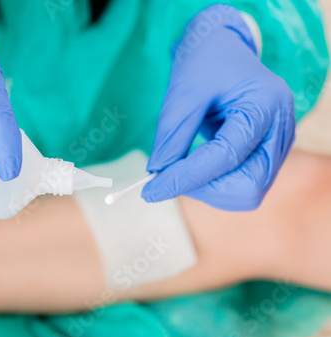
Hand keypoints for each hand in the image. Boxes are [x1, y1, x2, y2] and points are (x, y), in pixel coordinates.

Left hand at [142, 5, 294, 210]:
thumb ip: (172, 134)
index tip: (151, 190)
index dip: (186, 177)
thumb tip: (158, 172)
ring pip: (247, 192)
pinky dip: (216, 185)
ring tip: (183, 167)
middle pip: (247, 185)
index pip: (226, 156)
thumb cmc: (206, 62)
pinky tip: (198, 167)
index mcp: (265, 104)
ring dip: (209, 190)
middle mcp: (281, 129)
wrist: (225, 50)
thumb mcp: (183, 90)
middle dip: (203, 188)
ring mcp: (278, 144)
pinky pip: (244, 185)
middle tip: (169, 176)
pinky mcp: (267, 154)